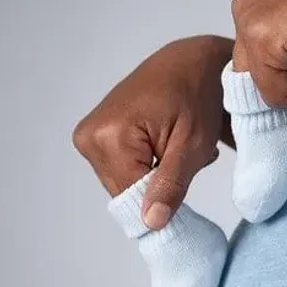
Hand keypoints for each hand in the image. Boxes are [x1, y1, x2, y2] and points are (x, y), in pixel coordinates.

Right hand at [73, 35, 233, 229]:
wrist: (190, 63)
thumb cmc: (197, 96)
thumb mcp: (193, 145)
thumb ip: (170, 185)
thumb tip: (151, 223)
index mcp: (109, 136)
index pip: (130, 197)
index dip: (160, 203)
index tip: (186, 190)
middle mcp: (89, 136)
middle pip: (125, 192)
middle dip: (159, 184)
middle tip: (183, 156)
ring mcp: (88, 136)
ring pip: (126, 183)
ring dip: (156, 175)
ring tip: (175, 147)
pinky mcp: (95, 137)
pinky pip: (124, 169)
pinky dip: (149, 165)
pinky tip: (164, 144)